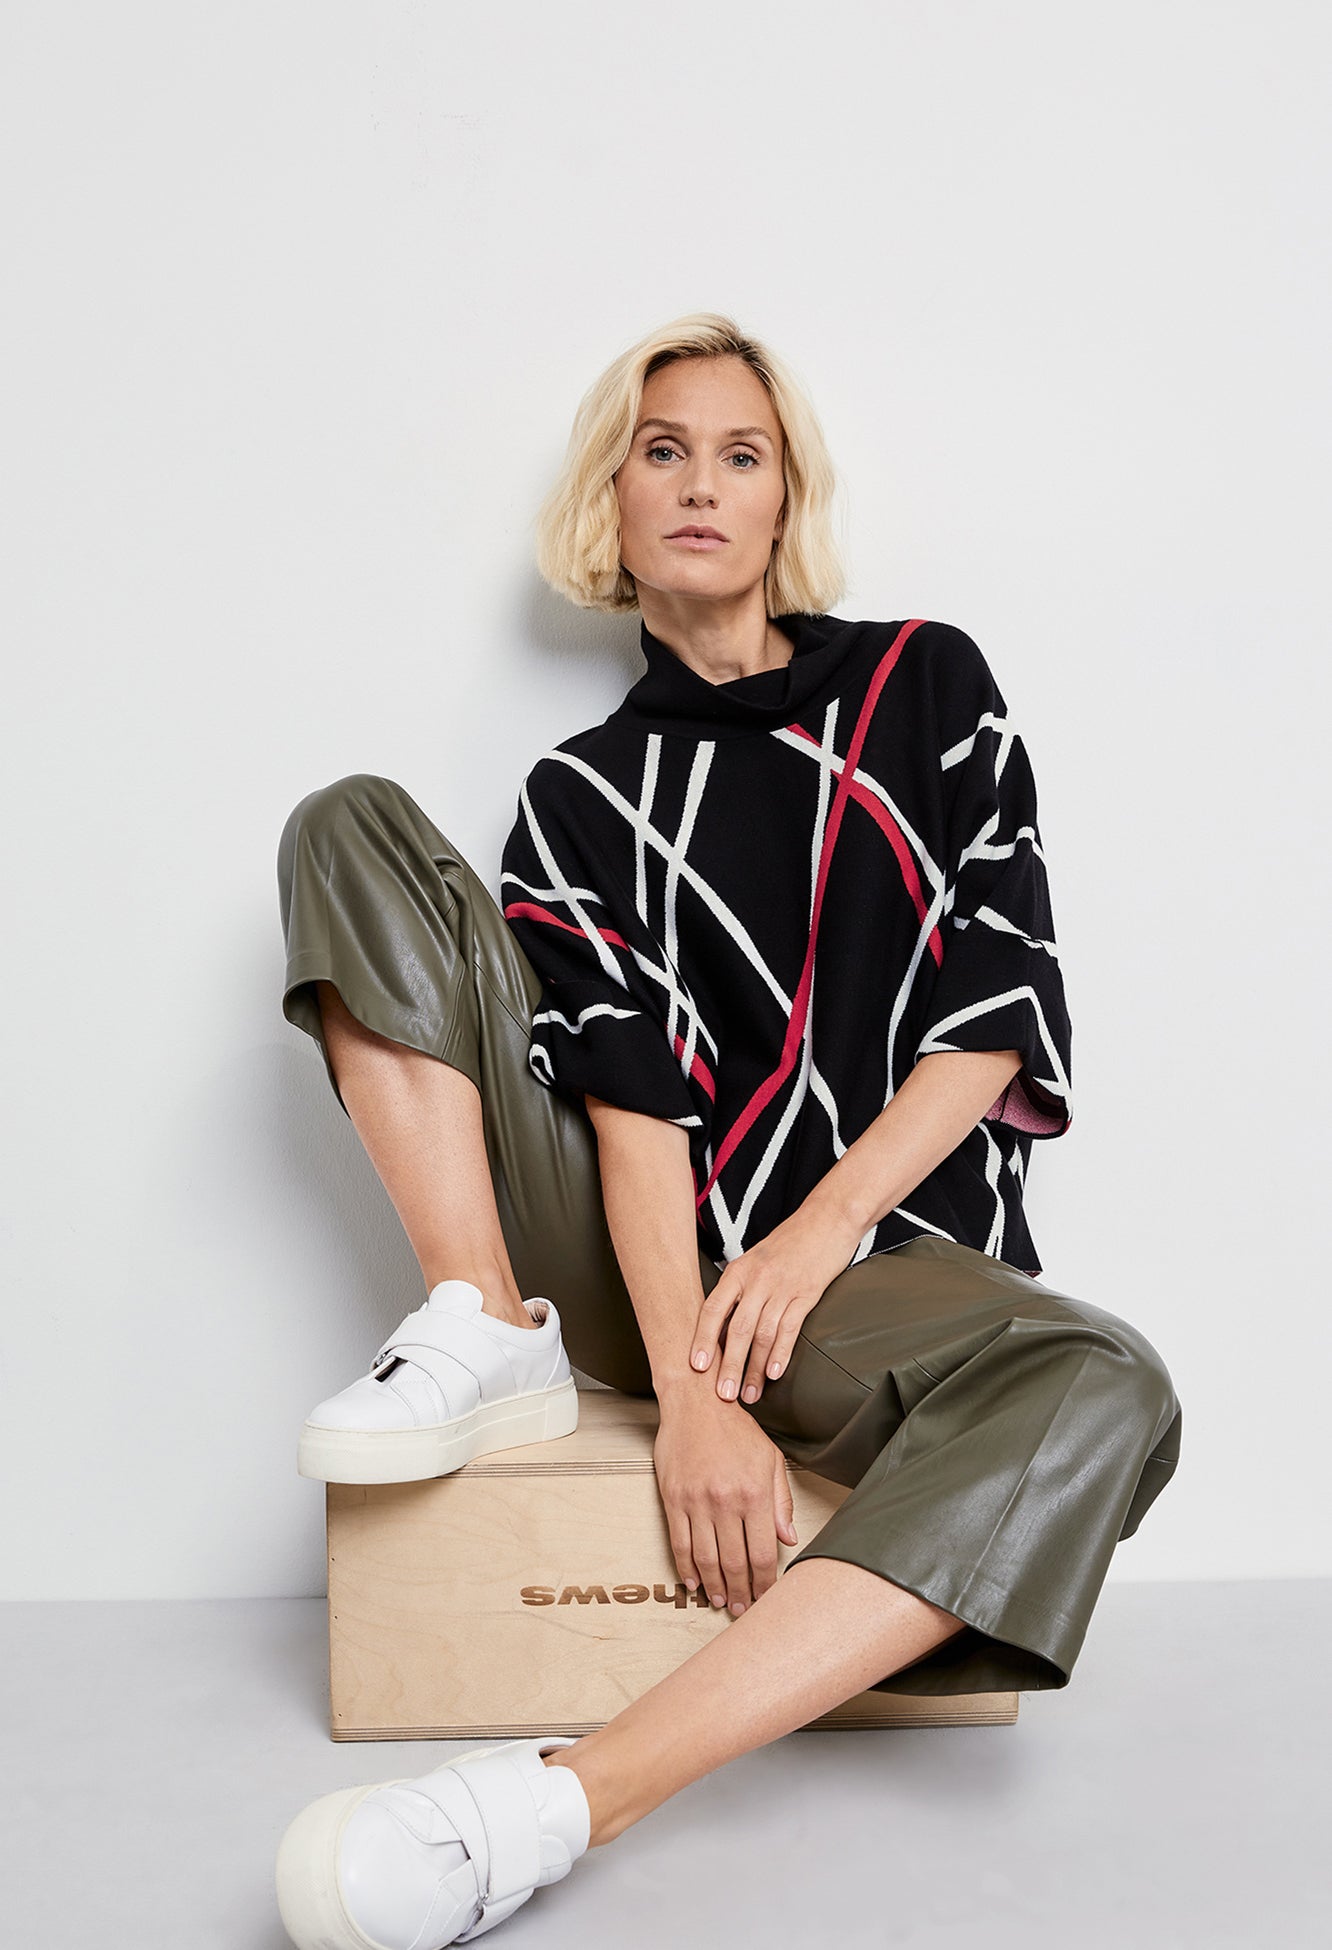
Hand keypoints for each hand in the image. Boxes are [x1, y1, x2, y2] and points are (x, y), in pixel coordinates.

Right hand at [653, 1387, 798, 1611]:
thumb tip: (789, 1539)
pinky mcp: (674, 1499)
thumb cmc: (736, 1428)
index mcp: (755, 1493)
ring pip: (706, 1558)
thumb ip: (781, 1501)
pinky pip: (680, 1543)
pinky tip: (694, 1581)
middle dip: (741, 1591)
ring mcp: (697, 1502)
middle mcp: (726, 1501)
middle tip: (742, 1608)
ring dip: (715, 1585)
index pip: (762, 1552)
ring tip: (721, 1600)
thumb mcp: (770, 1459)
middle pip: (735, 1562)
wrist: (696, 1403)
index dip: (765, 1582)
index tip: (766, 1596)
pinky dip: (687, 1568)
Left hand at [690, 1201, 863, 1405]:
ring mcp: (782, 1287)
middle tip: (723, 1395)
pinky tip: (774, 1374)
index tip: (695, 1367)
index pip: (712, 1309)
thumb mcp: (756, 1258)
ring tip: (749, 1394)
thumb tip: (722, 1325)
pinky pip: (790, 1328)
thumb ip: (740, 1288)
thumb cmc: (790, 1242)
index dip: (702, 1339)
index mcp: (738, 1270)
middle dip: (728, 1366)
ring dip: (754, 1369)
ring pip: (763, 1335)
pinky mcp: (807, 1294)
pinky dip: (781, 1354)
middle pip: (737, 1329)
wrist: (828, 1219)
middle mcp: (757, 1279)